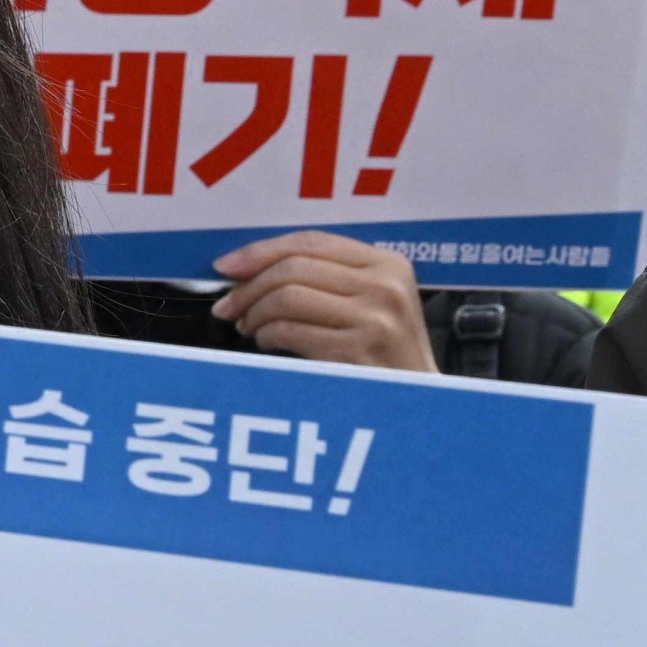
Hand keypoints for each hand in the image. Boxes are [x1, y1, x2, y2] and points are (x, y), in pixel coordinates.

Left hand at [209, 232, 434, 372]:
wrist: (420, 405)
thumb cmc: (385, 357)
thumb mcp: (372, 304)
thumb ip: (326, 279)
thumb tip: (250, 268)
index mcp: (388, 264)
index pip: (312, 241)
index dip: (262, 250)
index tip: (227, 266)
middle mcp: (384, 285)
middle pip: (293, 267)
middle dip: (249, 287)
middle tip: (228, 307)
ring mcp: (374, 318)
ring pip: (287, 296)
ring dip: (255, 313)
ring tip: (250, 328)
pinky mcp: (357, 350)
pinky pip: (290, 331)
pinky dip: (266, 335)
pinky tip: (266, 343)